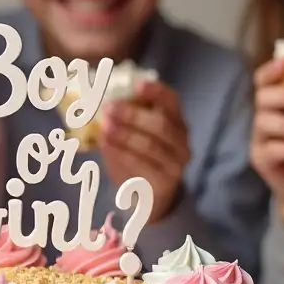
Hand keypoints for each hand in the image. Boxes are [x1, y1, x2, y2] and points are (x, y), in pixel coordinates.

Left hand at [99, 79, 189, 221]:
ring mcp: (176, 164)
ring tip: (105, 127)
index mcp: (176, 122)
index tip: (138, 85)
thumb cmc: (139, 159)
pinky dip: (123, 154)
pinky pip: (143, 166)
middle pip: (161, 124)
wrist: (149, 198)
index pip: (173, 102)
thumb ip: (123, 120)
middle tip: (109, 108)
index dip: (157, 92)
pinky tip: (107, 145)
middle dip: (133, 115)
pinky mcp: (166, 182)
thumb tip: (101, 105)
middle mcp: (182, 141)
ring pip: (151, 146)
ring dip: (125, 134)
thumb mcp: (134, 135)